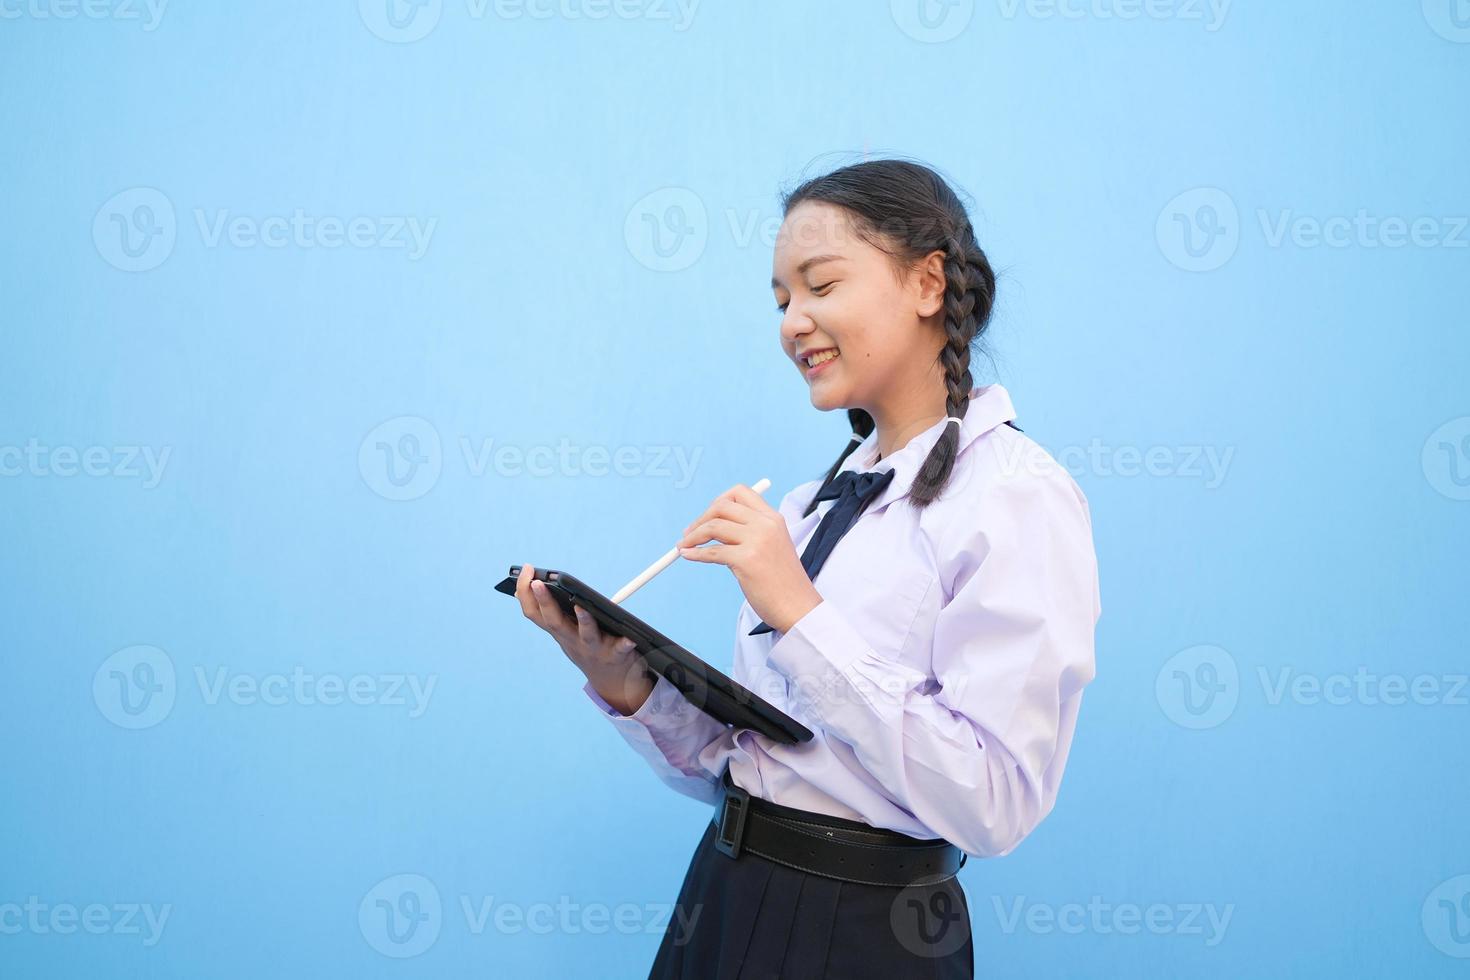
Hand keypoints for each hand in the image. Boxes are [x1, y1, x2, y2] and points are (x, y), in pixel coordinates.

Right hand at [512, 563, 653, 714]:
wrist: (610, 680)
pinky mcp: (615, 655)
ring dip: (584, 620)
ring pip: (586, 634)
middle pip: (554, 622)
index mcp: (559, 631)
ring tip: (581, 606)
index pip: (534, 612)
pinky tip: (630, 639)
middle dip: (544, 601)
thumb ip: (549, 612)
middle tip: (538, 582)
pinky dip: (624, 644)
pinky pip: (620, 649)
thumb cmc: (586, 646)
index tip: (527, 569)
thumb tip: (527, 588)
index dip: (525, 592)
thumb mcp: (564, 631)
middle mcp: (572, 640)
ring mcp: (593, 649)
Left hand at [676, 483, 821, 633]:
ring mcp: (757, 541)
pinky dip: (694, 553)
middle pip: (721, 506)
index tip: (707, 517)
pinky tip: (687, 556)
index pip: (739, 492)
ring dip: (692, 536)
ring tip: (684, 546)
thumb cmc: (782, 582)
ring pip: (713, 526)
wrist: (798, 607)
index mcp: (773, 518)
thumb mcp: (772, 545)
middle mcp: (766, 525)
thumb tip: (711, 526)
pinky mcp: (747, 560)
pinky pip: (711, 552)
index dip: (718, 501)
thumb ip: (749, 532)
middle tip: (689, 534)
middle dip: (700, 519)